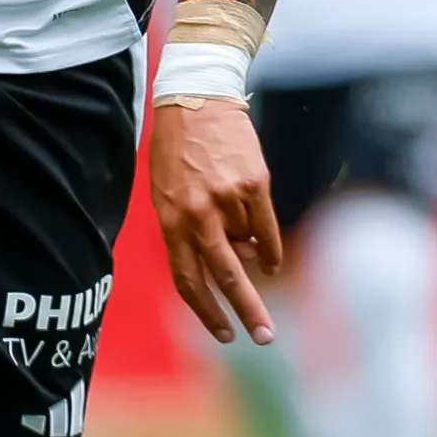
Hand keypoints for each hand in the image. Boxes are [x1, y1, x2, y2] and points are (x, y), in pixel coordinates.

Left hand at [149, 98, 281, 345]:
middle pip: (225, 275)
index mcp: (171, 220)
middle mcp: (198, 214)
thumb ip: (190, 231)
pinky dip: (270, 247)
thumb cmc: (176, 150)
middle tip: (264, 338)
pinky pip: (267, 228)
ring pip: (247, 246)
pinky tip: (270, 260)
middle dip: (245, 312)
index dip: (207, 311)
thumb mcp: (167, 193)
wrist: (197, 98)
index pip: (188, 279)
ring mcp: (228, 199)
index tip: (225, 334)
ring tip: (244, 239)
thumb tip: (238, 259)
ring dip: (249, 254)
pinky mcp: (254, 184)